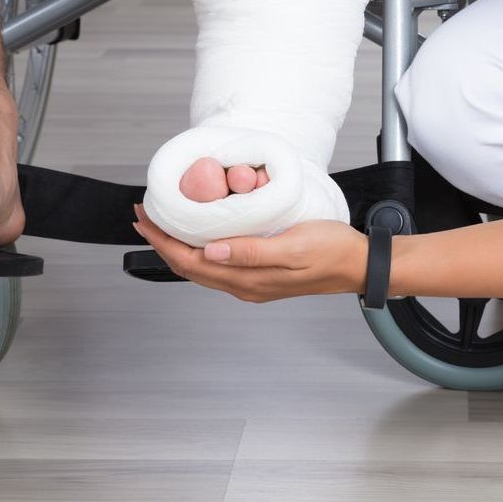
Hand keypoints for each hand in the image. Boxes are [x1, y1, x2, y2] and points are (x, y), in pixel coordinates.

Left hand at [133, 204, 367, 302]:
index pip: (189, 261)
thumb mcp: (292, 245)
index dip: (162, 240)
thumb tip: (210, 251)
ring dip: (177, 245)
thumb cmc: (331, 251)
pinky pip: (216, 266)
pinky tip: (196, 236)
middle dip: (162, 242)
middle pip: (188, 267)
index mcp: (248, 279)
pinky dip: (197, 249)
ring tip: (162, 224)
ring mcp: (250, 283)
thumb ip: (251, 251)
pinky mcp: (258, 276)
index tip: (145, 218)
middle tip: (144, 216)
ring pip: (200, 267)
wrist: (357, 264)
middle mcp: (243, 285)